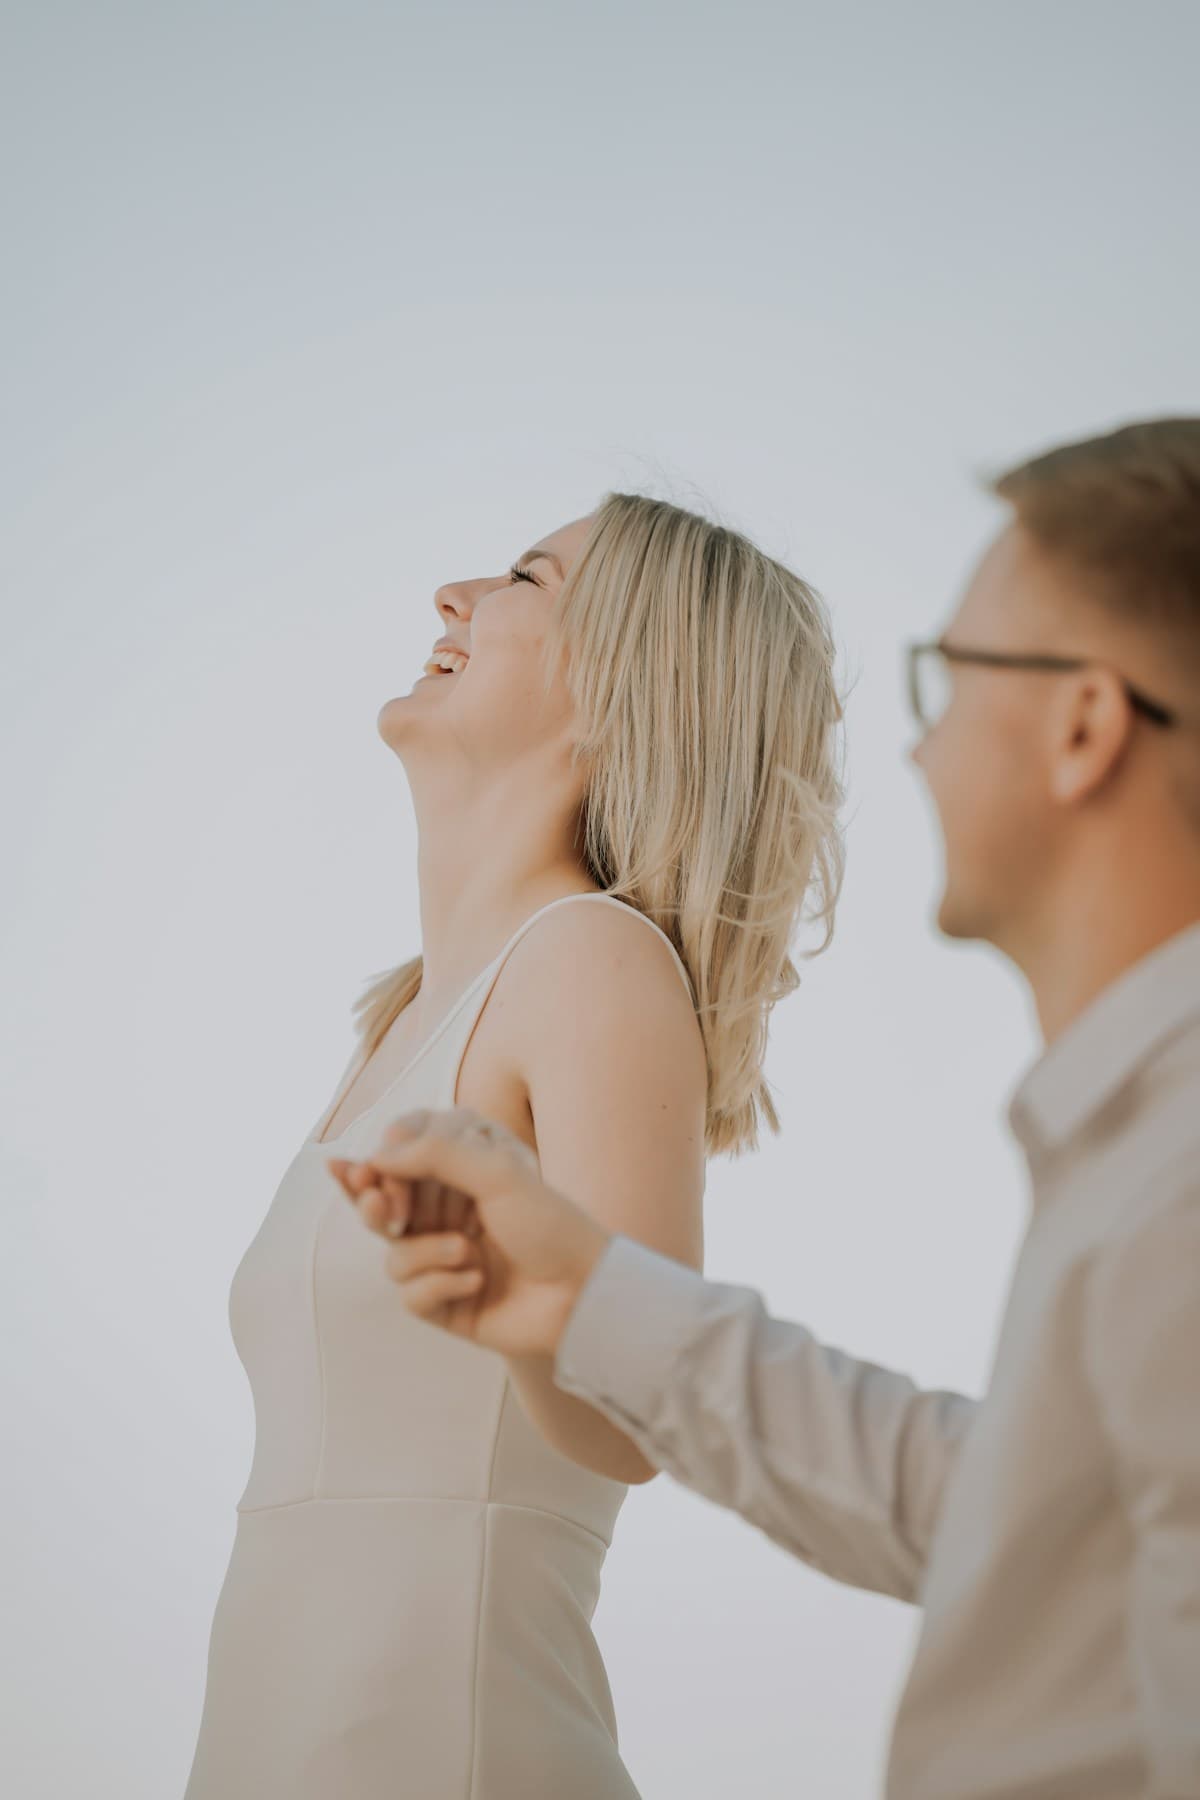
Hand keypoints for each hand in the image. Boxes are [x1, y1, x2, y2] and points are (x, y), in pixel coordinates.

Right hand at [327, 1108, 610, 1357]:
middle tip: (380, 1205)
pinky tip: (478, 1281)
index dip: (380, 1166)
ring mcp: (445, 1262)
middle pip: (383, 1209)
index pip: (399, 1163)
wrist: (583, 1291)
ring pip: (394, 1255)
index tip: (370, 1170)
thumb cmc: (549, 1223)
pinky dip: (440, 1284)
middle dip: (376, 1206)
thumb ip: (434, 1153)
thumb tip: (377, 1155)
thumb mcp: (495, 1172)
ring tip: (468, 1252)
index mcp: (461, 1178)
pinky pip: (410, 1295)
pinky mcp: (445, 1305)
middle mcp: (449, 1217)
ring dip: (426, 1251)